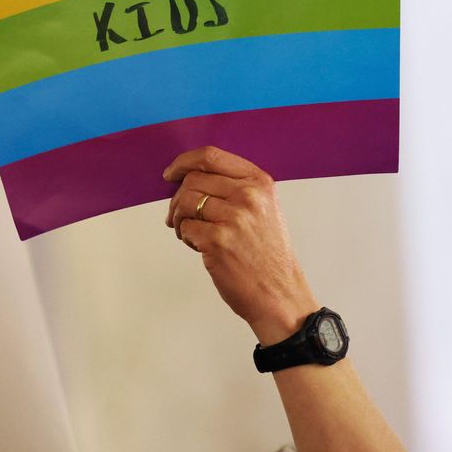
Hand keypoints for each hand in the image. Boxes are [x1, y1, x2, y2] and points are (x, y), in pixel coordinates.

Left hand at [163, 146, 318, 343]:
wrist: (280, 295)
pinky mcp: (218, 241)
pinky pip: (185, 229)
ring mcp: (234, 218)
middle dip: (177, 198)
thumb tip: (189, 179)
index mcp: (260, 183)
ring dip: (179, 219)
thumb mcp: (264, 209)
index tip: (171, 174)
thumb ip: (235, 188)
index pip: (211, 156)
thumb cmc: (267, 255)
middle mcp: (248, 196)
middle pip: (193, 179)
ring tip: (190, 234)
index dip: (184, 162)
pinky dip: (185, 237)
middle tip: (178, 216)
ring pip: (185, 202)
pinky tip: (199, 247)